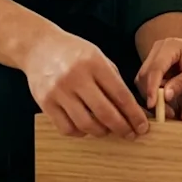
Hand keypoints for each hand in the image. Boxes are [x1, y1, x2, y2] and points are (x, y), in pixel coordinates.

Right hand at [22, 30, 148, 139]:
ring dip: (102, 132)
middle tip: (130, 134)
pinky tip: (86, 127)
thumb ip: (113, 80)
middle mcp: (76, 77)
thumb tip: (131, 109)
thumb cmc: (72, 52)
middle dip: (122, 128)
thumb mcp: (97, 56)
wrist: (38, 46)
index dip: (134, 114)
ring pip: (86, 124)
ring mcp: (59, 91)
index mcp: (94, 63)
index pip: (120, 95)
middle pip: (105, 113)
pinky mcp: (45, 103)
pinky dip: (80, 132)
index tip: (142, 126)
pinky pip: (67, 128)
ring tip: (107, 130)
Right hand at [135, 36, 181, 108]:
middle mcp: (158, 48)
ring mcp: (155, 54)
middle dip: (150, 94)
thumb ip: (181, 83)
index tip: (153, 105)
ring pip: (143, 77)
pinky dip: (152, 91)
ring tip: (165, 108)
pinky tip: (162, 101)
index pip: (155, 69)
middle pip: (144, 73)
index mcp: (170, 46)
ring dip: (150, 94)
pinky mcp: (155, 62)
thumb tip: (165, 96)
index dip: (152, 88)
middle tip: (163, 112)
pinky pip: (148, 79)